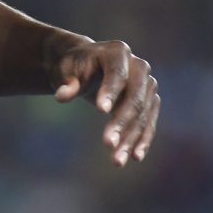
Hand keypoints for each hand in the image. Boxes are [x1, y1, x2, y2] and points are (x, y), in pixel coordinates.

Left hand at [51, 39, 158, 165]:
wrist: (87, 64)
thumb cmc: (74, 65)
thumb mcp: (66, 69)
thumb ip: (67, 82)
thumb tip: (62, 96)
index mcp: (117, 52)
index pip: (117, 74)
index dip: (110, 91)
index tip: (100, 111)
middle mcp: (139, 67)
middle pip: (134, 98)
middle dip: (121, 122)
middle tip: (107, 143)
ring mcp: (148, 85)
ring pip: (142, 115)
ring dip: (131, 139)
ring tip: (116, 160)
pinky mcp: (151, 101)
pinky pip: (148, 123)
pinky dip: (141, 140)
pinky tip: (134, 157)